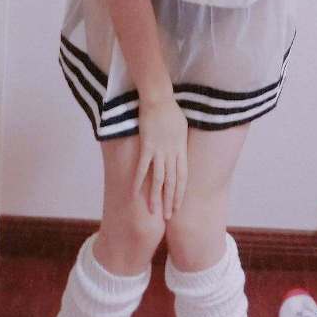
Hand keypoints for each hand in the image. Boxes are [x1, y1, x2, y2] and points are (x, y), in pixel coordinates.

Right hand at [132, 95, 187, 218]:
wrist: (160, 98)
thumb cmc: (171, 110)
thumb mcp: (182, 128)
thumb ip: (180, 143)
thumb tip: (180, 152)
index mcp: (181, 150)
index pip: (182, 178)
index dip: (179, 193)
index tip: (177, 207)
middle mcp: (172, 154)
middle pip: (172, 182)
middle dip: (170, 201)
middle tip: (168, 217)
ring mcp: (160, 151)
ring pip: (159, 179)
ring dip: (156, 197)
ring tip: (154, 212)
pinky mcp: (147, 146)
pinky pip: (142, 167)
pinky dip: (138, 181)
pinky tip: (134, 194)